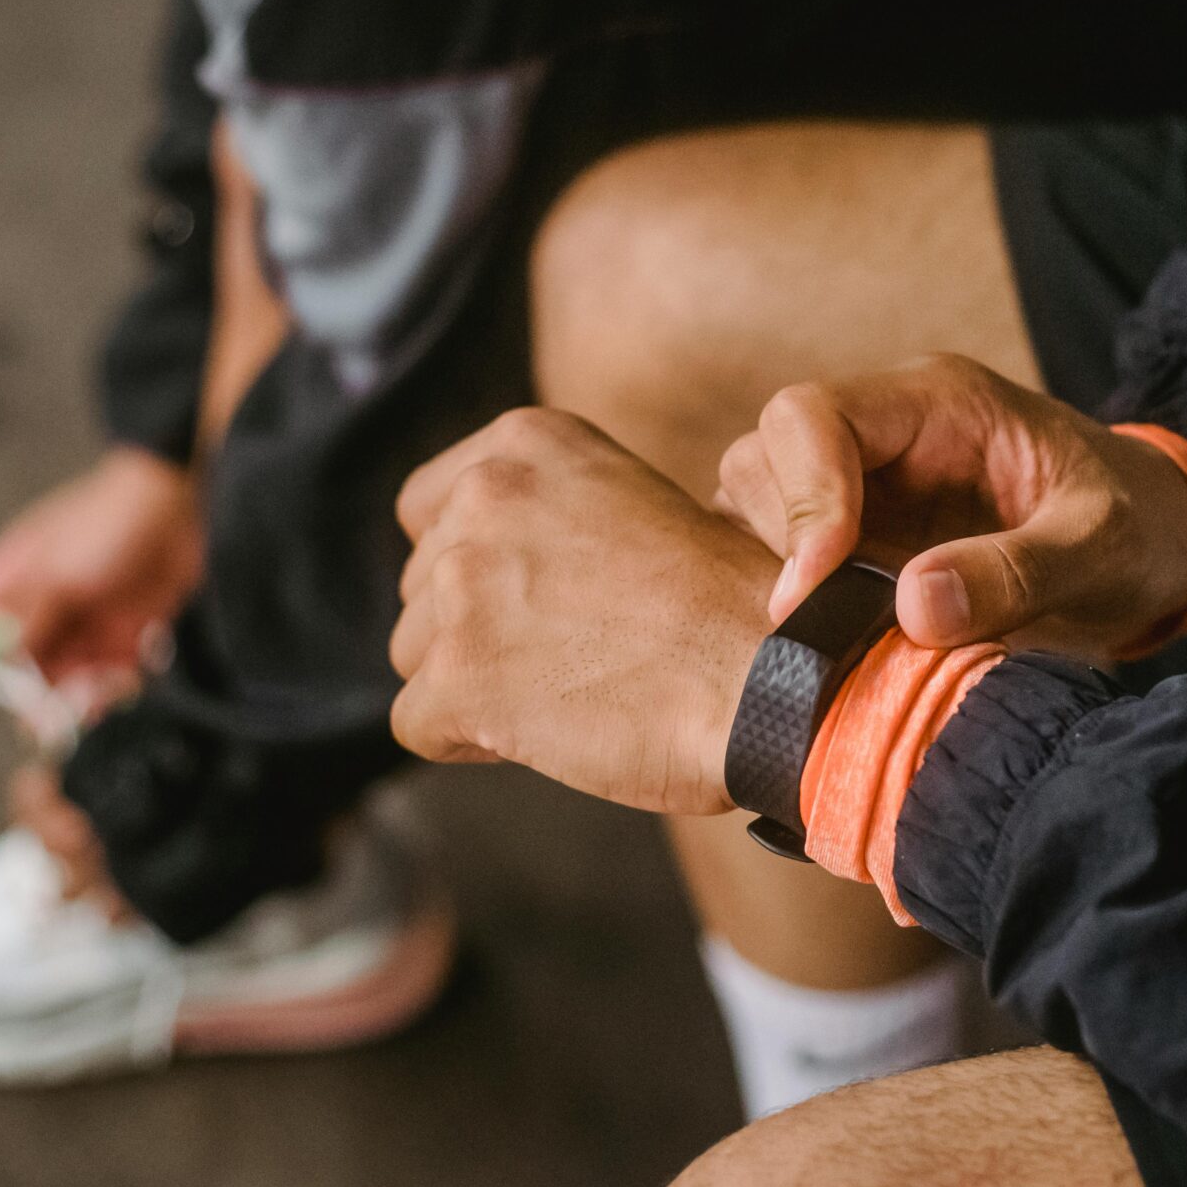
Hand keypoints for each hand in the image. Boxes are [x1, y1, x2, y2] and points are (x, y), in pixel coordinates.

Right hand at [0, 447, 201, 684]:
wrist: (174, 499)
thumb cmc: (104, 524)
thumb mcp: (55, 573)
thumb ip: (25, 622)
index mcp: (2, 591)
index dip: (10, 686)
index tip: (36, 708)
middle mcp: (35, 612)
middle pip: (31, 676)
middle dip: (57, 695)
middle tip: (86, 704)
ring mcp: (77, 622)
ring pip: (72, 680)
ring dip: (91, 691)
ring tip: (114, 683)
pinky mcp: (118, 631)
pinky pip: (110, 673)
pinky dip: (119, 680)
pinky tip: (132, 672)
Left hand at [389, 409, 777, 814]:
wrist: (772, 677)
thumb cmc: (729, 609)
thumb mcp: (632, 507)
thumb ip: (546, 517)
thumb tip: (477, 573)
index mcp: (527, 443)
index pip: (428, 508)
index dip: (477, 567)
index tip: (541, 596)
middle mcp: (484, 497)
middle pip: (420, 587)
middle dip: (478, 629)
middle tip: (574, 654)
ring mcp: (464, 584)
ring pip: (414, 654)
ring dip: (475, 684)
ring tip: (570, 691)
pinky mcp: (459, 674)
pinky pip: (419, 724)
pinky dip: (473, 742)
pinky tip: (551, 732)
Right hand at [715, 355, 1186, 655]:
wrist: (1163, 552)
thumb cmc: (1140, 531)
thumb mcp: (1103, 549)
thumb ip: (1017, 573)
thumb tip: (912, 608)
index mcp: (939, 404)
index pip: (813, 415)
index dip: (800, 496)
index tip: (815, 585)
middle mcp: (886, 434)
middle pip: (766, 455)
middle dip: (780, 539)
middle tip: (823, 622)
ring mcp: (867, 487)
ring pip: (759, 504)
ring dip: (779, 571)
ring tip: (835, 633)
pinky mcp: (862, 541)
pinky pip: (785, 556)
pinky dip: (792, 601)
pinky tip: (834, 643)